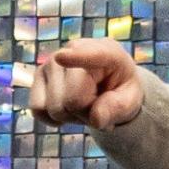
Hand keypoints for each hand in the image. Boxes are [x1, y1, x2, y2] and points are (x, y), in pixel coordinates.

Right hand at [29, 38, 144, 128]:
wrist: (106, 84)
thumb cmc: (120, 90)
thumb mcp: (130, 101)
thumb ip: (117, 109)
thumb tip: (95, 119)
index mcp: (107, 52)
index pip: (92, 55)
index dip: (77, 58)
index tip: (61, 58)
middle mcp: (74, 50)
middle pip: (73, 101)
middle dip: (86, 114)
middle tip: (97, 105)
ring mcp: (52, 61)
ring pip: (55, 109)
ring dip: (71, 116)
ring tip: (84, 104)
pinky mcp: (38, 75)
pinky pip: (38, 110)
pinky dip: (52, 118)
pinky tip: (67, 107)